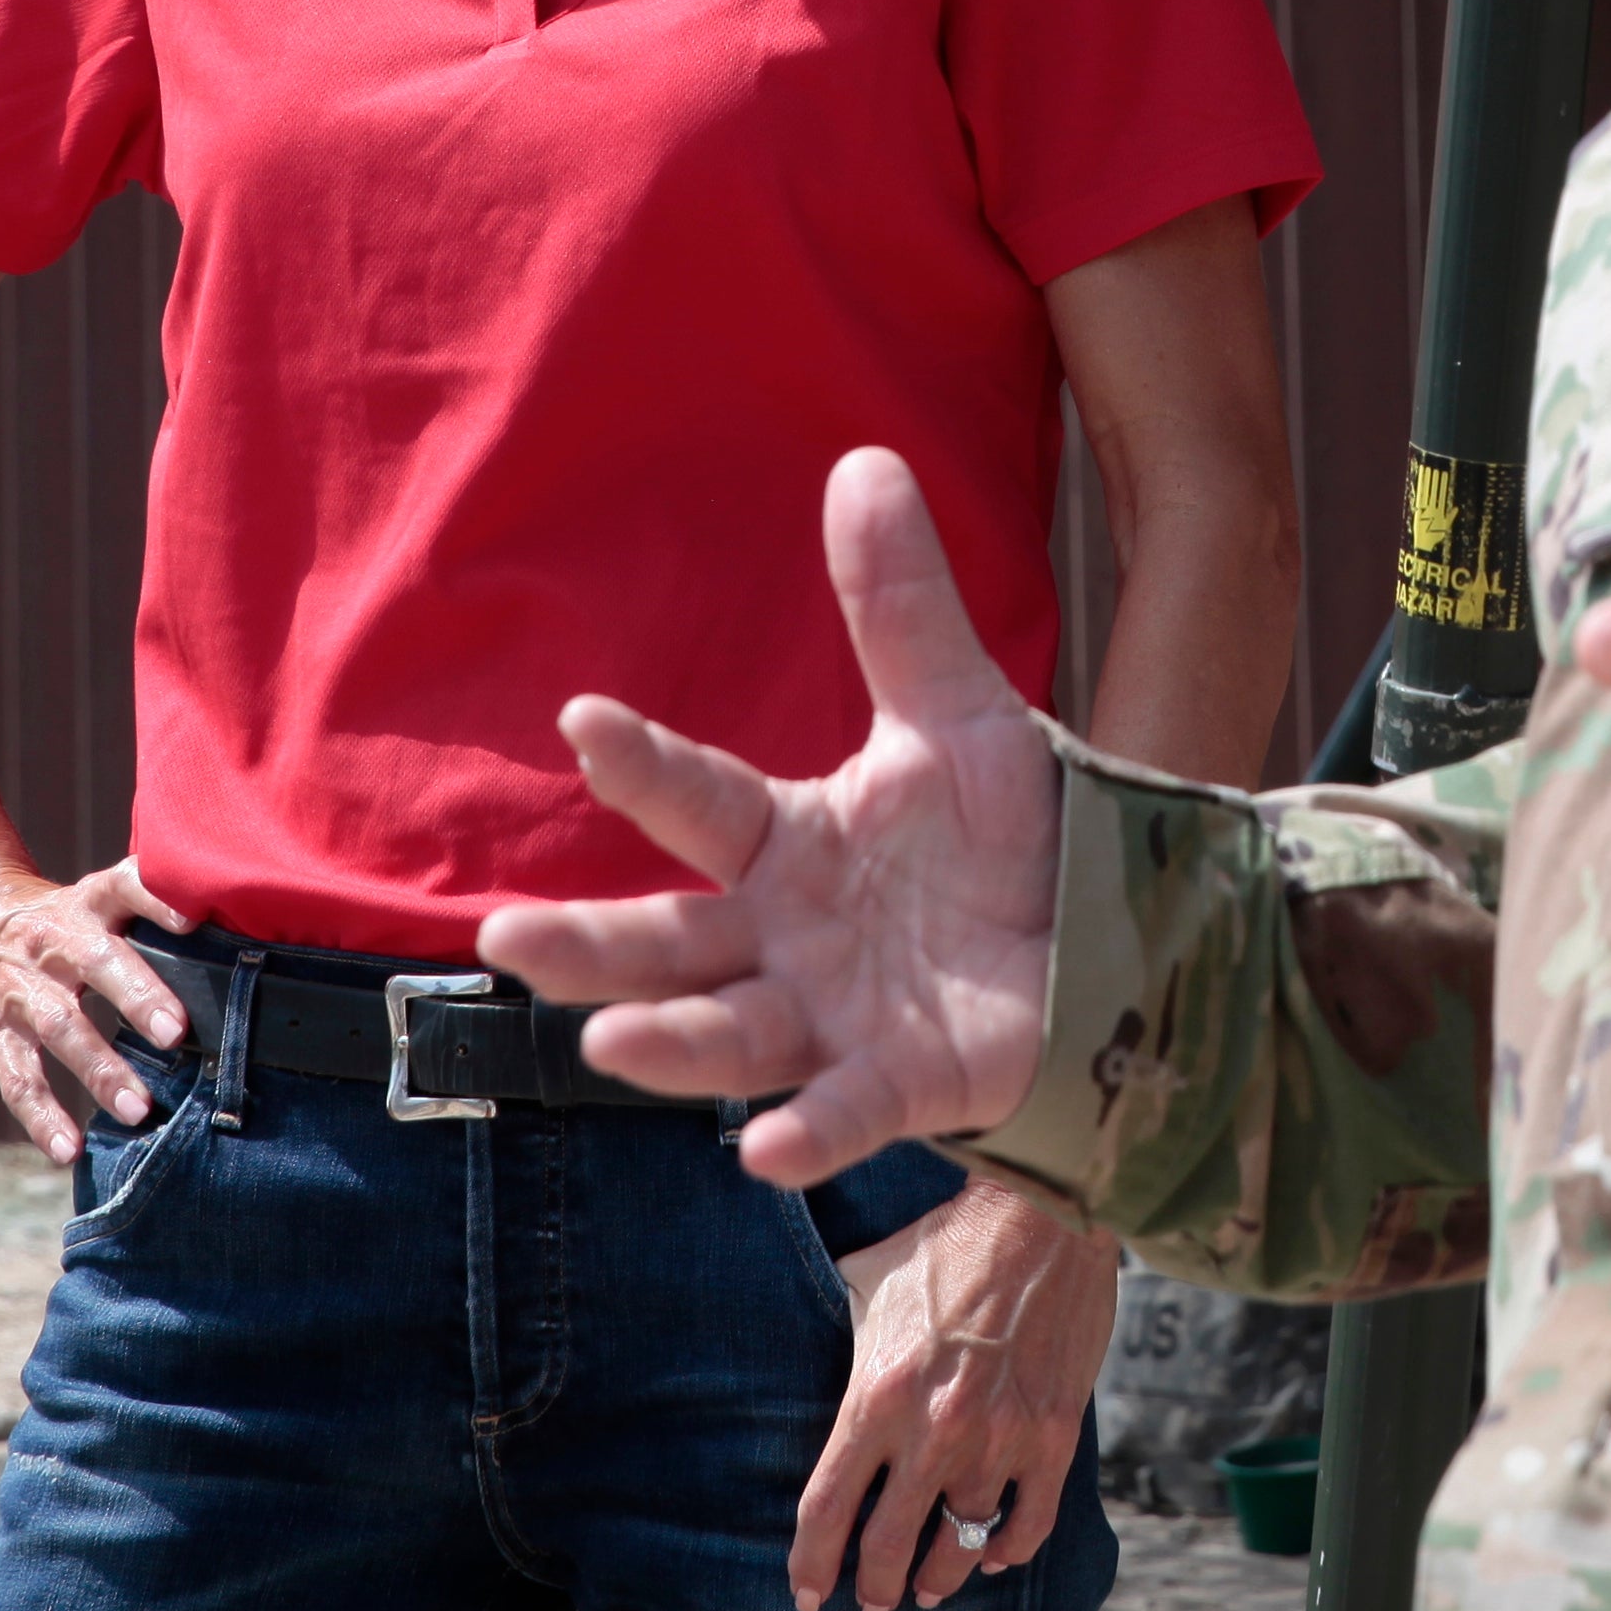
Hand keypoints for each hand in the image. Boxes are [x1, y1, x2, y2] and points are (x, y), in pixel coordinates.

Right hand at [0, 846, 188, 1160]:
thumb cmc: (50, 918)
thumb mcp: (90, 902)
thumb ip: (145, 920)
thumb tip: (230, 942)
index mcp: (88, 904)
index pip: (125, 887)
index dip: (156, 899)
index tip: (192, 919)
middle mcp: (55, 941)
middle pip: (98, 962)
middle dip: (138, 996)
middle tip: (177, 1033)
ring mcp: (19, 988)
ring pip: (62, 1027)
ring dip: (100, 1069)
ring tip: (138, 1110)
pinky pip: (18, 1077)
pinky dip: (42, 1116)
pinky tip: (69, 1149)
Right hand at [475, 448, 1065, 1186]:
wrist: (1106, 934)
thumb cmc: (1006, 831)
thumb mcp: (959, 713)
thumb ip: (902, 608)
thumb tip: (864, 458)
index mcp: (788, 842)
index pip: (701, 799)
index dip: (644, 763)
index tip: (583, 719)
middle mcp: (789, 938)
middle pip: (672, 943)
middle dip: (589, 944)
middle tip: (503, 935)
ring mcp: (838, 1019)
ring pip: (731, 1036)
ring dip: (668, 1043)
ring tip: (606, 1042)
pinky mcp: (907, 1084)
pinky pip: (848, 1112)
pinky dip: (807, 1131)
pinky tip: (766, 1152)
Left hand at [792, 1186, 1115, 1610]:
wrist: (1043, 1212)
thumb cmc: (950, 1242)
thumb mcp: (872, 1284)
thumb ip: (849, 1341)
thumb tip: (831, 1361)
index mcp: (877, 1394)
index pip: (828, 1509)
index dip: (812, 1563)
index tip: (809, 1592)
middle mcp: (933, 1429)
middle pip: (889, 1546)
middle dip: (875, 1588)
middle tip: (873, 1604)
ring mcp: (999, 1437)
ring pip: (959, 1544)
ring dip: (940, 1577)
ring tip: (930, 1589)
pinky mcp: (1053, 1434)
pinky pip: (1028, 1521)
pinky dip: (1007, 1550)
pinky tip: (992, 1556)